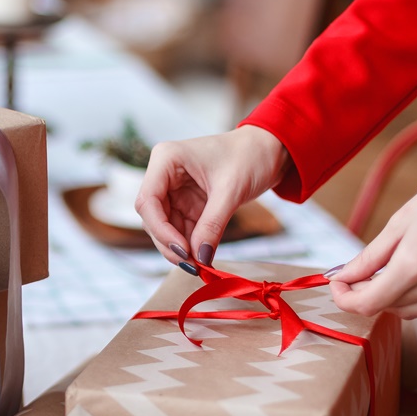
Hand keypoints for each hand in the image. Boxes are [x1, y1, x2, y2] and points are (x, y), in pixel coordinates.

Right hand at [135, 125, 289, 264]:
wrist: (268, 151)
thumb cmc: (250, 156)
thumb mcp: (231, 190)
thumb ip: (213, 224)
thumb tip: (200, 257)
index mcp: (166, 159)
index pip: (148, 201)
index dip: (161, 230)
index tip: (183, 251)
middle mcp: (163, 175)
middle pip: (153, 218)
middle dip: (169, 243)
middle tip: (192, 265)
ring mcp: (173, 191)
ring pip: (164, 228)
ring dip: (179, 248)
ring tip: (199, 265)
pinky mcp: (186, 204)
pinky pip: (181, 230)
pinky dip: (190, 245)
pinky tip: (203, 257)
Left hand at [328, 163, 416, 318]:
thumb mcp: (400, 222)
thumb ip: (369, 257)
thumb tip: (343, 276)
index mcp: (414, 265)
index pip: (367, 304)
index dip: (344, 297)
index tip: (337, 282)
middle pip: (385, 308)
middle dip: (365, 293)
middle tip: (357, 273)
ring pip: (407, 311)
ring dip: (389, 297)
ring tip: (385, 270)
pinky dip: (413, 296)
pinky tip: (412, 273)